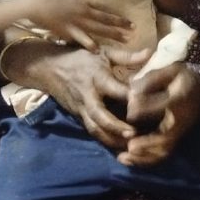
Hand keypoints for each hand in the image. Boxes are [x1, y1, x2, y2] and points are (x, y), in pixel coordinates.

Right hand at [11, 42, 150, 148]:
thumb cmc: (80, 58)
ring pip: (95, 128)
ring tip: (129, 147)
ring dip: (111, 139)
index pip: (114, 89)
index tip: (146, 103)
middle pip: (100, 115)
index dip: (129, 97)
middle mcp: (88, 96)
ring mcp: (81, 109)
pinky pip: (91, 131)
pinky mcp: (78, 117)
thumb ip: (127, 56)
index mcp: (98, 78)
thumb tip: (150, 53)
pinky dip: (104, 140)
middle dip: (116, 126)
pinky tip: (118, 148)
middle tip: (134, 134)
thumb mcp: (103, 52)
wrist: (48, 68)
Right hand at [22, 0, 133, 51]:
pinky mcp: (68, 31)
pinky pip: (82, 38)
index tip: (130, 22)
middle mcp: (84, 12)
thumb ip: (81, 5)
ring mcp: (77, 22)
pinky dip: (90, 44)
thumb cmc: (50, 2)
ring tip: (125, 40)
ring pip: (99, 29)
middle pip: (106, 20)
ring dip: (112, 34)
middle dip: (121, 25)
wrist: (36, 6)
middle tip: (134, 30)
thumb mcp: (69, 1)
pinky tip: (98, 50)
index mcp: (84, 4)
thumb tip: (90, 7)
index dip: (118, 17)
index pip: (105, 11)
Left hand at [117, 62, 199, 165]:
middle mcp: (180, 120)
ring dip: (143, 156)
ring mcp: (178, 132)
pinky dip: (145, 160)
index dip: (144, 107)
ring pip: (162, 150)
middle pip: (164, 136)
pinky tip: (129, 159)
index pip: (163, 106)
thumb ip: (152, 78)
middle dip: (145, 142)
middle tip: (128, 144)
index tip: (129, 105)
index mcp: (179, 100)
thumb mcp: (173, 70)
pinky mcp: (176, 138)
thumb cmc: (186, 79)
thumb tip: (131, 90)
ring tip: (123, 157)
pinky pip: (162, 153)